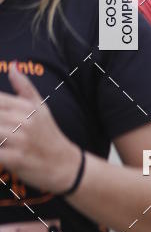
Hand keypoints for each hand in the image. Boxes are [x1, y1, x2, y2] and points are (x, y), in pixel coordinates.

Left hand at [0, 64, 80, 194]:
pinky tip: (1, 151)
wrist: (64, 164)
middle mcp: (23, 120)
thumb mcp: (40, 107)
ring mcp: (20, 139)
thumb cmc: (48, 134)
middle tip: (0, 125)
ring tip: (0, 137)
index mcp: (26, 106)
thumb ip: (24, 87)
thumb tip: (13, 66)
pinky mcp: (17, 159)